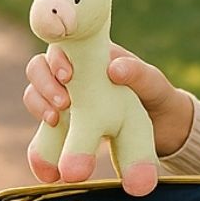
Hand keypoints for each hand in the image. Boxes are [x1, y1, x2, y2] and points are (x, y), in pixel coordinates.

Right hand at [23, 41, 194, 157]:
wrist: (163, 131)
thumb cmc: (158, 97)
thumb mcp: (155, 85)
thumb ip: (139, 75)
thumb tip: (114, 69)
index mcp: (91, 55)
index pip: (62, 46)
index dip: (56, 57)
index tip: (67, 75)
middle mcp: (73, 73)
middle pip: (39, 67)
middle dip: (44, 82)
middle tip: (63, 103)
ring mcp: (66, 98)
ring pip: (36, 93)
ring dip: (38, 104)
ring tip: (54, 122)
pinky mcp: (64, 125)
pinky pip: (42, 127)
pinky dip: (40, 137)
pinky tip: (47, 154)